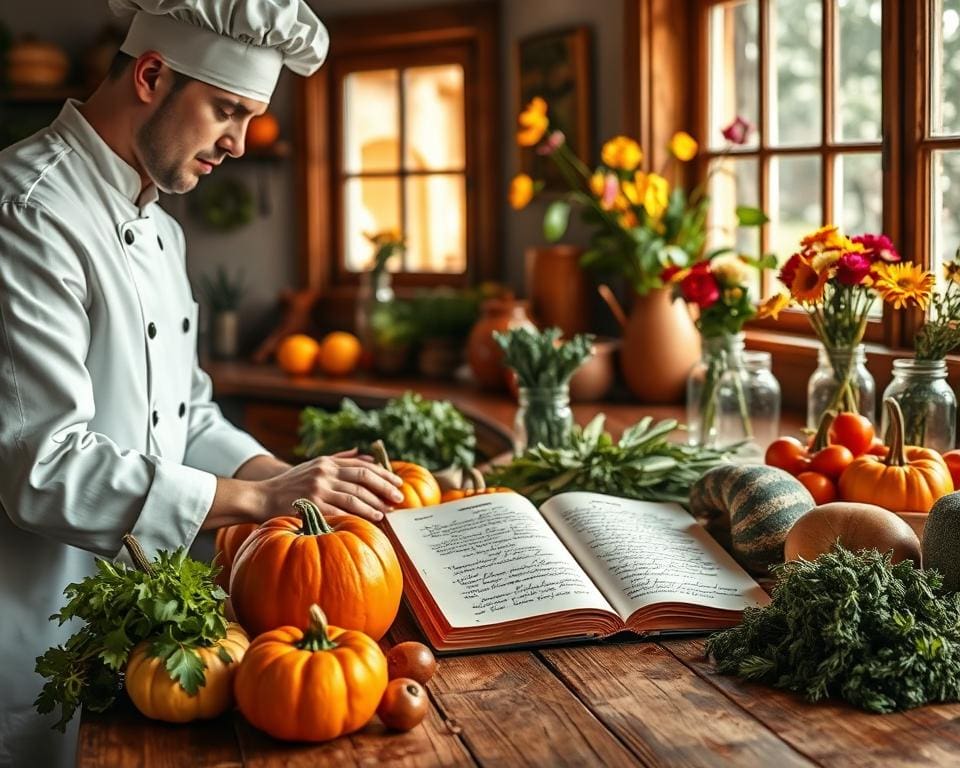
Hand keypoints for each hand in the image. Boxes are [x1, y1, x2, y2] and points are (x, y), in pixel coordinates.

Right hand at [256, 448, 404, 522]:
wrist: (261, 497)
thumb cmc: (290, 484)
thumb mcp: (313, 465)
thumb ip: (339, 459)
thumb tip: (363, 452)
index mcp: (328, 462)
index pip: (362, 466)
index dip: (383, 474)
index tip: (398, 483)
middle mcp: (325, 472)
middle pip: (363, 478)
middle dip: (384, 488)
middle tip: (399, 498)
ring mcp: (318, 488)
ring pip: (355, 496)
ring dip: (374, 504)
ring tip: (386, 512)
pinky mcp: (312, 505)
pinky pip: (341, 511)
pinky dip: (359, 516)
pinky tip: (370, 519)